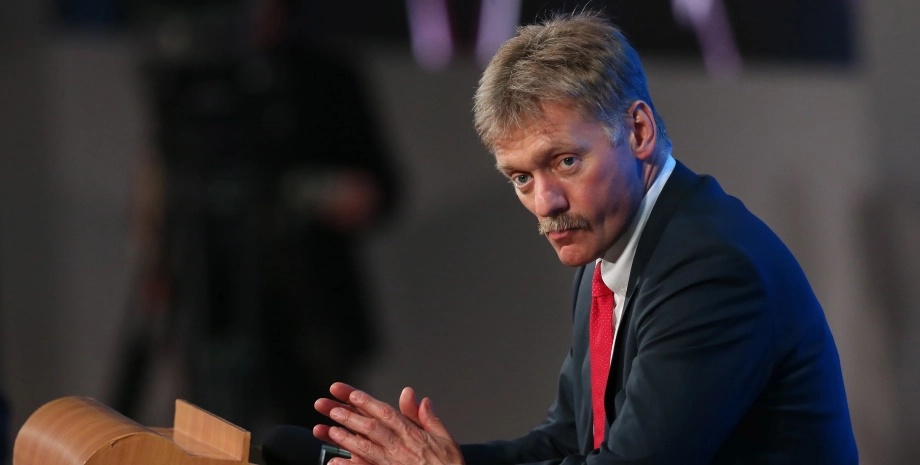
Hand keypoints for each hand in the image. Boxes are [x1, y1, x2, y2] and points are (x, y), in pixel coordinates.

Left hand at [314, 383, 464, 464]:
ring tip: (328, 429)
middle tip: (330, 408)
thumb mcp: (445, 438)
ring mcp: (392, 464)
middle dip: (350, 417)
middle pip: (371, 428)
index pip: (386, 413)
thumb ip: (428, 418)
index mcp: (413, 435)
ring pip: (365, 448)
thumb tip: (418, 398)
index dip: (368, 402)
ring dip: (346, 438)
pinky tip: (334, 463)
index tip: (352, 394)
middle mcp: (400, 448)